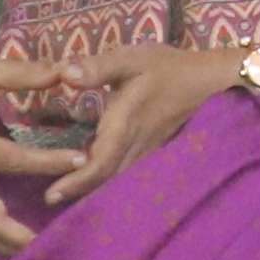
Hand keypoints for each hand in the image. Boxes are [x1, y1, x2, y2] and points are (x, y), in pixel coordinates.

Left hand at [24, 35, 240, 203]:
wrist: (210, 80)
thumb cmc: (169, 68)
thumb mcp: (132, 59)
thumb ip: (98, 67)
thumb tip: (64, 74)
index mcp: (124, 126)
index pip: (99, 164)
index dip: (76, 182)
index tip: (51, 194)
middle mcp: (133, 146)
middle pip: (104, 180)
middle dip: (77, 191)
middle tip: (50, 199)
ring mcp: (144, 152)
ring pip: (115, 180)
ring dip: (92, 189)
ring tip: (66, 194)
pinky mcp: (151, 151)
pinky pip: (125, 174)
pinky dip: (107, 181)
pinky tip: (96, 179)